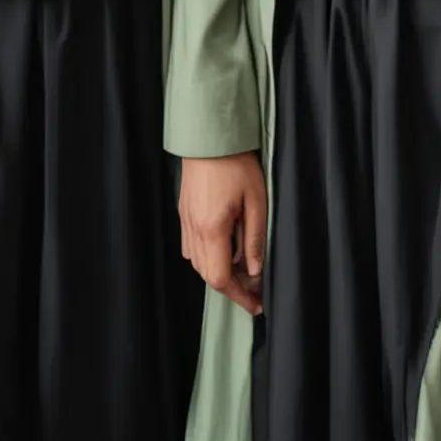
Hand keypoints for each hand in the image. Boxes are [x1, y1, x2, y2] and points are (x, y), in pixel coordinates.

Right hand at [179, 154, 266, 315]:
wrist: (210, 136)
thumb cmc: (237, 164)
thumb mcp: (256, 201)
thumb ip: (254, 239)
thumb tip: (254, 271)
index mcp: (212, 228)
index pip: (220, 278)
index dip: (239, 296)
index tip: (256, 304)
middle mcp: (194, 229)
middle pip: (207, 275)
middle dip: (231, 287)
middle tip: (255, 287)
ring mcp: (185, 220)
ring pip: (198, 263)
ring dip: (218, 272)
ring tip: (242, 268)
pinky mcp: (184, 212)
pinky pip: (192, 247)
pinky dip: (207, 256)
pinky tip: (224, 247)